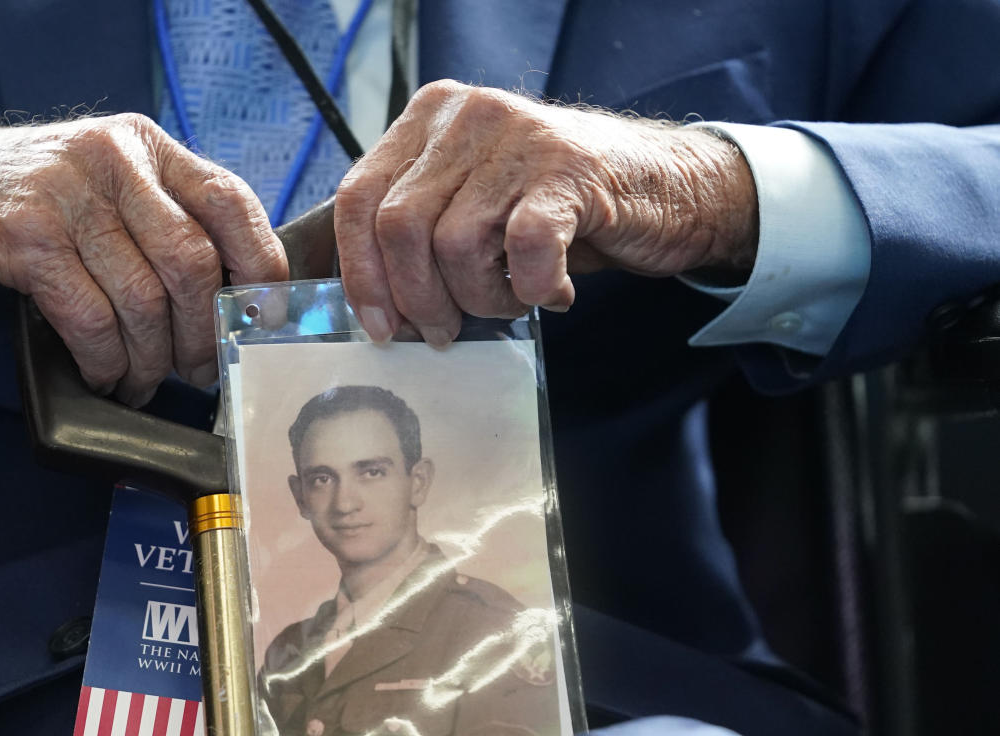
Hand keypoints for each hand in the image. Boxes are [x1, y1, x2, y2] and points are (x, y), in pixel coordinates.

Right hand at [0, 114, 286, 404]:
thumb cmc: (14, 206)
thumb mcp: (95, 188)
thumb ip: (158, 219)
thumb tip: (233, 296)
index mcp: (141, 144)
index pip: (231, 201)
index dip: (262, 269)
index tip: (266, 321)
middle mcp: (110, 159)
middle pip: (193, 262)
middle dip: (204, 334)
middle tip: (202, 371)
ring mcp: (64, 194)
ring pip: (144, 300)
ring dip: (153, 361)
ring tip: (145, 382)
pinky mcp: (21, 239)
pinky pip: (91, 320)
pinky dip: (106, 363)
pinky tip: (105, 376)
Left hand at [335, 80, 757, 344]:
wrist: (665, 187)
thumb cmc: (556, 208)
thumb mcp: (472, 202)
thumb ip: (418, 230)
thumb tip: (373, 306)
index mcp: (429, 118)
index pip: (358, 197)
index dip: (362, 274)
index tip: (380, 327)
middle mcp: (468, 115)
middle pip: (399, 226)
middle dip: (418, 299)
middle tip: (445, 331)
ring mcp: (521, 137)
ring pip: (456, 244)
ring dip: (481, 297)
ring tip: (514, 298)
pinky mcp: (571, 171)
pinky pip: (525, 248)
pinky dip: (533, 288)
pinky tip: (552, 291)